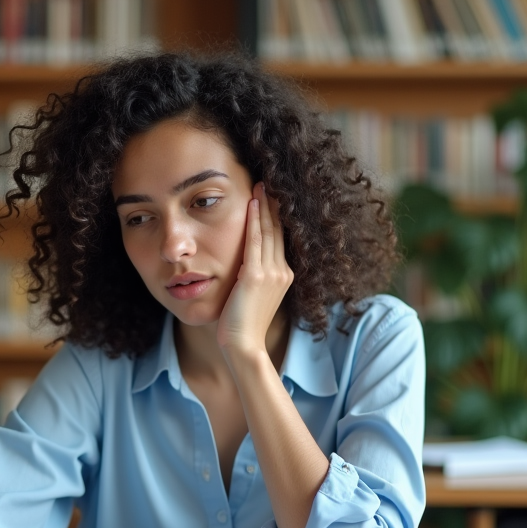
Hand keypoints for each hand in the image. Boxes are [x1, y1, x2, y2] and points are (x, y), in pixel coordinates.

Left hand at [217, 182, 293, 354]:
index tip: (271, 197)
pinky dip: (254, 221)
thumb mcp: (253, 296)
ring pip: (268, 232)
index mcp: (284, 275)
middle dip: (273, 205)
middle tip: (267, 182)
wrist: (243, 345)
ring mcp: (271, 274)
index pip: (279, 239)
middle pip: (277, 231)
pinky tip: (252, 204)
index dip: (275, 216)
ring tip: (260, 185)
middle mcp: (282, 272)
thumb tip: (244, 264)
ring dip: (264, 207)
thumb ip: (254, 277)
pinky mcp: (256, 276)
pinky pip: (255, 242)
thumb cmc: (242, 326)